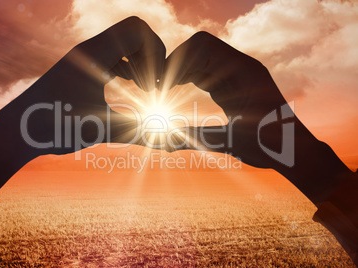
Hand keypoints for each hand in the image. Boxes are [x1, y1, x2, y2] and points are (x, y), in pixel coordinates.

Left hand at [0, 17, 165, 193]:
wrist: (18, 130)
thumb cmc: (55, 128)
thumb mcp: (102, 130)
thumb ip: (140, 132)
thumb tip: (171, 144)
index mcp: (95, 55)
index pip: (138, 30)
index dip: (157, 53)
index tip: (156, 83)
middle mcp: (90, 49)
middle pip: (135, 33)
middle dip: (152, 56)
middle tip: (154, 86)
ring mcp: (85, 57)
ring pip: (124, 43)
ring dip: (140, 62)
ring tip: (146, 89)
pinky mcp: (83, 67)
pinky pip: (113, 55)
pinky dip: (129, 66)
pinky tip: (132, 87)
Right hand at [163, 32, 351, 203]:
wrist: (294, 151)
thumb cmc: (271, 147)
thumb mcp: (229, 142)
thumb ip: (193, 139)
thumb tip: (161, 143)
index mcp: (244, 72)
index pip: (203, 47)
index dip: (177, 61)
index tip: (162, 83)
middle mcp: (241, 67)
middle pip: (199, 48)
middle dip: (176, 64)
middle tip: (159, 86)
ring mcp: (237, 75)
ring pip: (201, 59)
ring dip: (181, 70)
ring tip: (164, 90)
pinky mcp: (233, 86)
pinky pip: (206, 72)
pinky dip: (189, 78)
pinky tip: (177, 91)